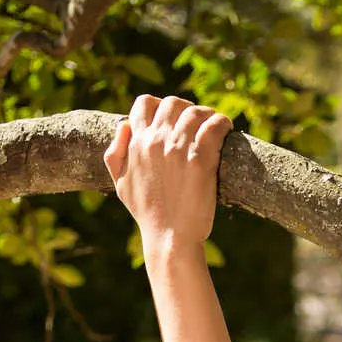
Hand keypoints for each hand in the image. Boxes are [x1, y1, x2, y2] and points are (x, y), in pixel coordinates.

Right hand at [104, 96, 231, 256]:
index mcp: (137, 143)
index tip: (172, 118)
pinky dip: (222, 123)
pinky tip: (226, 129)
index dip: (159, 106)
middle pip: (172, 103)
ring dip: (207, 114)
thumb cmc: (147, 214)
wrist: (169, 238)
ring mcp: (179, 149)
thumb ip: (115, 153)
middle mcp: (156, 141)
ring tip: (215, 124)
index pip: (144, 103)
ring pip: (195, 112)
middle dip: (186, 108)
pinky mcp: (201, 160)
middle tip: (197, 121)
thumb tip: (125, 125)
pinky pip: (214, 126)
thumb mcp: (120, 184)